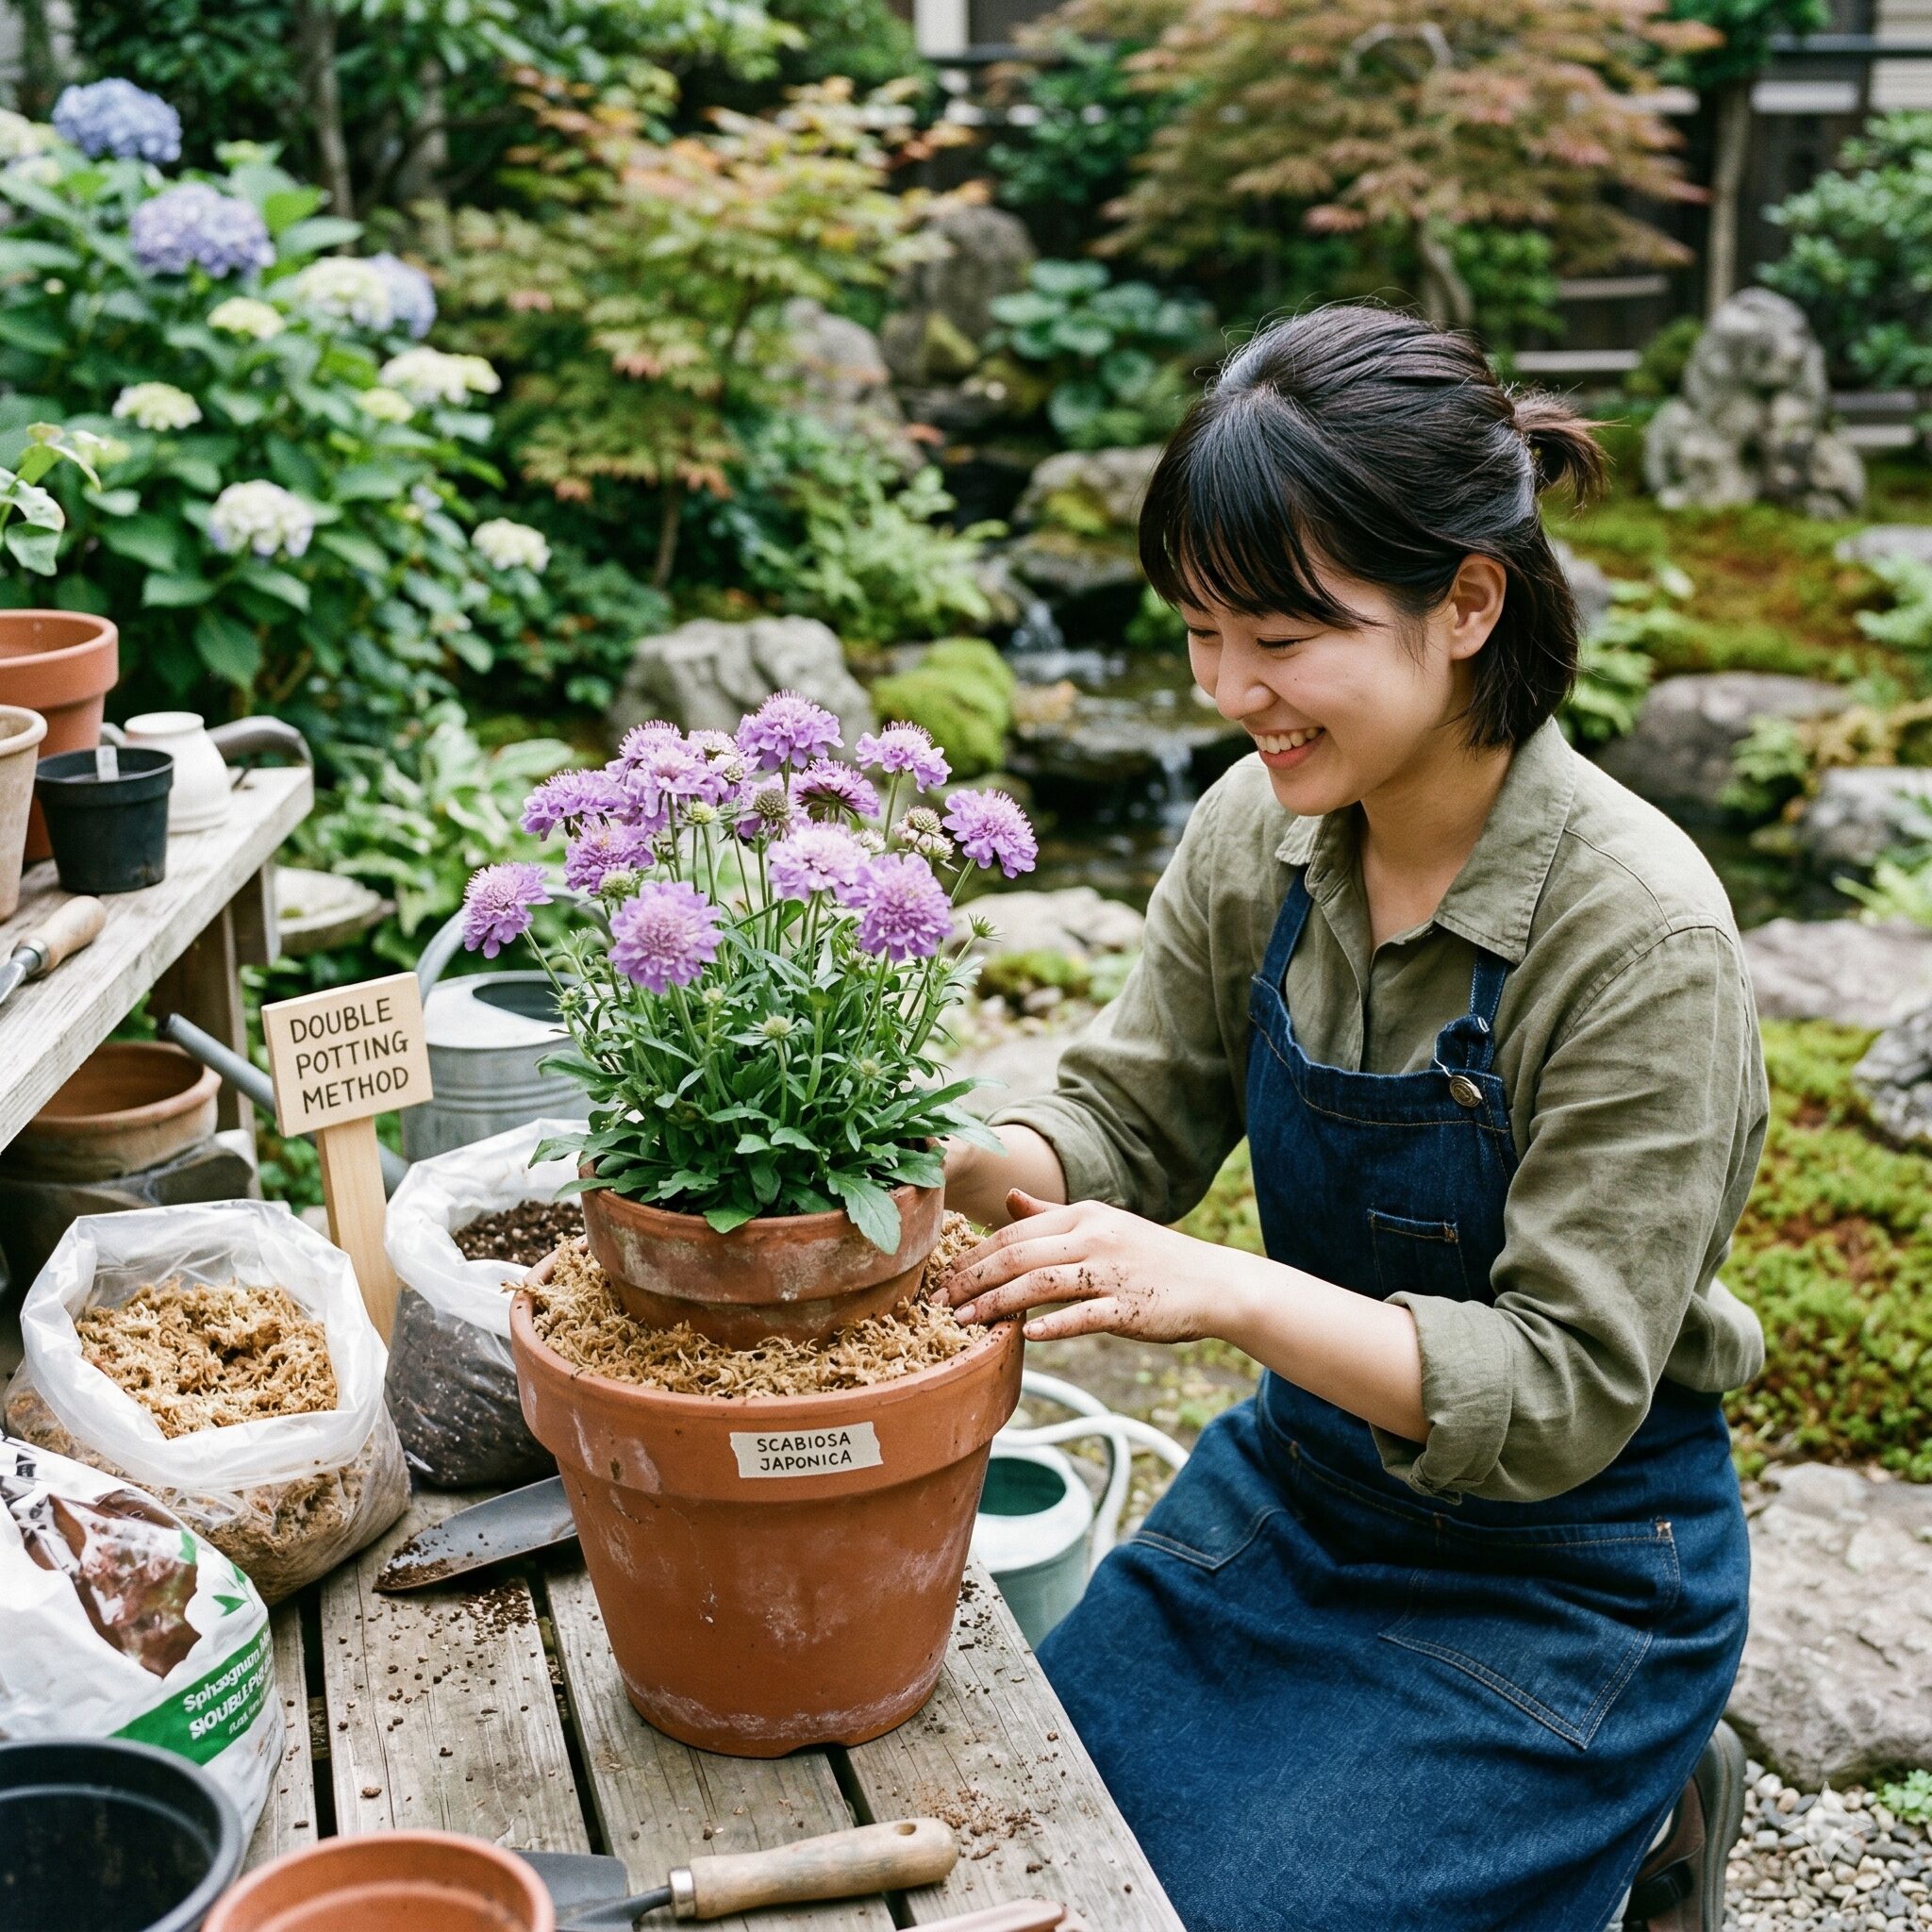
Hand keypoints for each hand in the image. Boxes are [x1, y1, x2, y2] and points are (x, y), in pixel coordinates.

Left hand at [941, 1189, 1233, 1342]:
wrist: (1213, 1282)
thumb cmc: (1151, 1257)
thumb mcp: (1102, 1224)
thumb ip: (1052, 1214)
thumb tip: (1009, 1198)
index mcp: (1083, 1216)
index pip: (1014, 1231)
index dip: (974, 1255)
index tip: (941, 1275)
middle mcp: (1093, 1237)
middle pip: (1018, 1255)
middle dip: (972, 1280)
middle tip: (936, 1303)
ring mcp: (1111, 1272)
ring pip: (1040, 1283)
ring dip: (996, 1304)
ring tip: (964, 1322)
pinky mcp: (1129, 1307)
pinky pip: (1083, 1315)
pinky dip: (1052, 1324)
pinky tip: (1024, 1334)